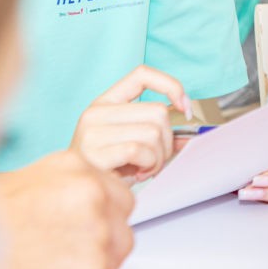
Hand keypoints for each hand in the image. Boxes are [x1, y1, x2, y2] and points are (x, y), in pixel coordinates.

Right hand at [0, 151, 133, 268]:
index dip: (97, 225)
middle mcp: (92, 193)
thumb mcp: (17, 190)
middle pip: (121, 232)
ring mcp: (97, 233)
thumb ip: (56, 201)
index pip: (115, 196)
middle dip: (95, 257)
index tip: (76, 242)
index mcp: (74, 166)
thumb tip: (71, 227)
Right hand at [71, 66, 190, 181]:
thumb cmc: (109, 169)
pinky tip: (138, 173)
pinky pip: (139, 150)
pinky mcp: (94, 153)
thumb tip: (188, 134)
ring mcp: (92, 132)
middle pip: (158, 111)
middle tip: (155, 158)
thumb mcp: (133, 143)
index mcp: (105, 102)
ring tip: (145, 167)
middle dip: (168, 140)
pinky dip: (148, 165)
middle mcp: (96, 112)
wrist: (79, 194)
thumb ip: (158, 134)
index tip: (184, 107)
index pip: (142, 74)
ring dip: (159, 157)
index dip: (171, 86)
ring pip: (153, 132)